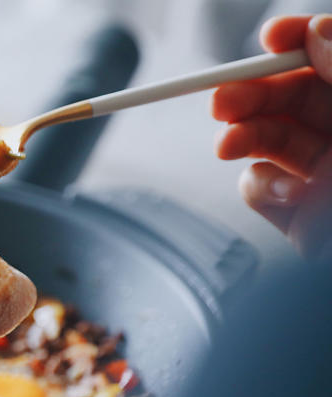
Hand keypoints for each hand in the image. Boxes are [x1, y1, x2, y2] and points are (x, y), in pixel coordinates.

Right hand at [212, 14, 331, 257]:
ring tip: (226, 145)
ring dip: (242, 137)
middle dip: (252, 93)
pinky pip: (263, 189)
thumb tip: (316, 33)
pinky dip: (265, 188)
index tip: (272, 36)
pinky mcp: (299, 217)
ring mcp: (323, 177)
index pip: (331, 58)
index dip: (301, 40)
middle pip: (293, 97)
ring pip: (269, 140)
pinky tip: (292, 195)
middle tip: (221, 99)